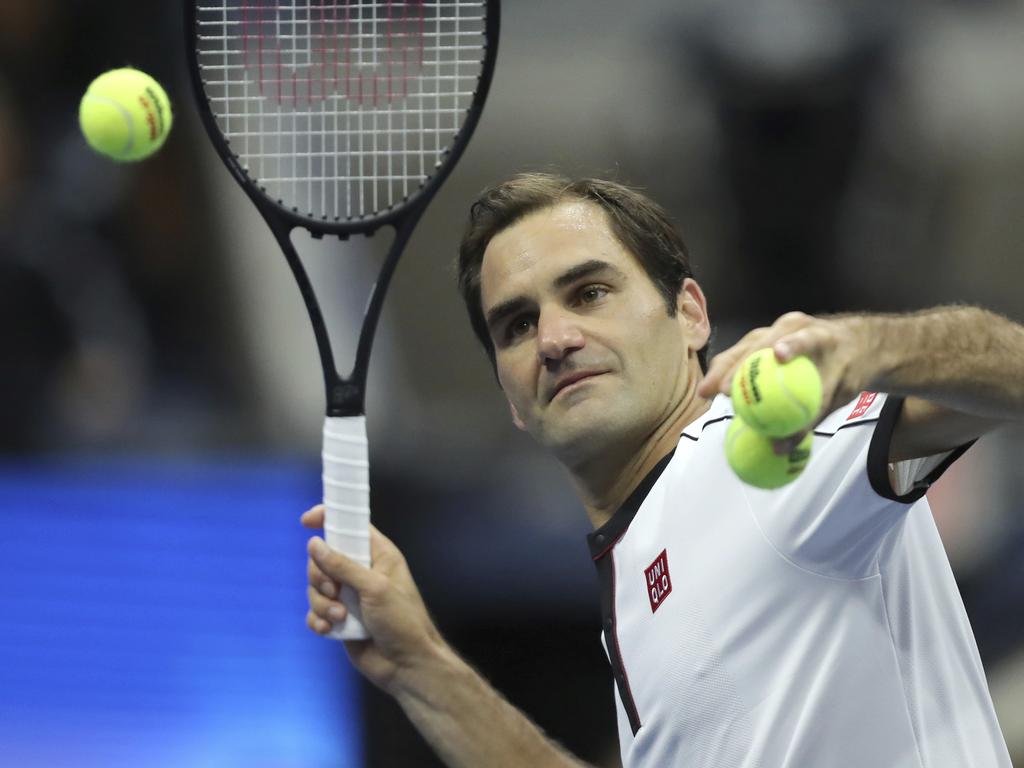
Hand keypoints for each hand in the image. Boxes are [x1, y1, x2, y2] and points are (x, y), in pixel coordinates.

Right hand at [302, 505, 444, 695]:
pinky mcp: (339, 618)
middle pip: (323, 558)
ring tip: (340, 617)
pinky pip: (315, 612)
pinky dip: (318, 620)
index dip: (329, 519)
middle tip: (335, 590)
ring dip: (322, 603)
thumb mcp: (375, 588)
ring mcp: (349, 596)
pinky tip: (330, 630)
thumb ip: (343, 566)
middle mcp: (362, 572)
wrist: (406, 665)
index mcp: (378, 555)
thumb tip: (314, 544)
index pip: (350, 526)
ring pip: (316, 587)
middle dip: (321, 576)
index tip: (307, 521)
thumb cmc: (403, 622)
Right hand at [696, 311, 869, 450]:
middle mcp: (791, 326)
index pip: (804, 339)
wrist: (853, 346)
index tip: (780, 356)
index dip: (792, 345)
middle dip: (738, 364)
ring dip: (724, 368)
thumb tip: (779, 448)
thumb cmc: (847, 369)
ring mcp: (773, 330)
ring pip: (743, 346)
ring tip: (706, 392)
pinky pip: (740, 353)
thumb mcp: (838, 395)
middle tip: (721, 391)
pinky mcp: (763, 338)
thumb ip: (809, 419)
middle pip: (759, 342)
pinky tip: (712, 389)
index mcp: (817, 334)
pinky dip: (726, 370)